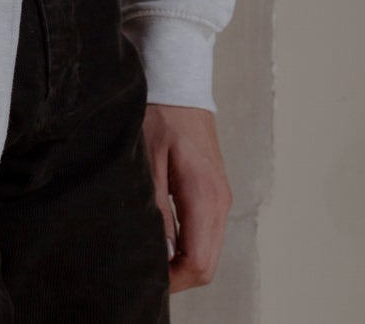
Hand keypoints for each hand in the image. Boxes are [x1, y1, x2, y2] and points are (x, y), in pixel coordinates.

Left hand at [143, 102, 231, 292]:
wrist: (179, 84)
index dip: (174, 280)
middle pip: (207, 264)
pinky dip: (189, 245)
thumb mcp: (147, 159)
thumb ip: (156, 207)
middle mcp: (220, 203)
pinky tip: (163, 238)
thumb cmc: (160, 115)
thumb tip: (162, 252)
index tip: (147, 277)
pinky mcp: (214, 192)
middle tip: (144, 271)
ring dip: (183, 262)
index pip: (200, 262)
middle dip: (179, 277)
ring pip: (208, 251)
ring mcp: (220, 198)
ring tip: (149, 255)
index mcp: (205, 197)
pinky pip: (206, 233)